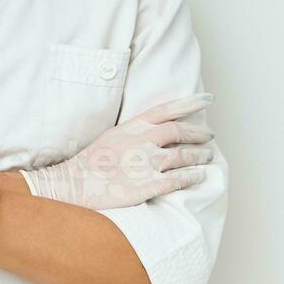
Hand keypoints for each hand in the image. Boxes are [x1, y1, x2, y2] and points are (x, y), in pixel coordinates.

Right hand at [20, 93, 216, 209]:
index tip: (207, 99)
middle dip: (198, 134)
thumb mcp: (112, 136)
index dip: (190, 103)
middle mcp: (142, 141)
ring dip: (199, 156)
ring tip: (208, 156)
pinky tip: (200, 176)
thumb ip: (134, 132)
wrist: (74, 184)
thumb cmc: (90, 162)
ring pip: (183, 156)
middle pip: (180, 132)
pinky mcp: (148, 185)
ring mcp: (146, 163)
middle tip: (209, 136)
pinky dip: (192, 176)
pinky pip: (178, 179)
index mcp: (132, 127)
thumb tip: (154, 133)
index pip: (167, 110)